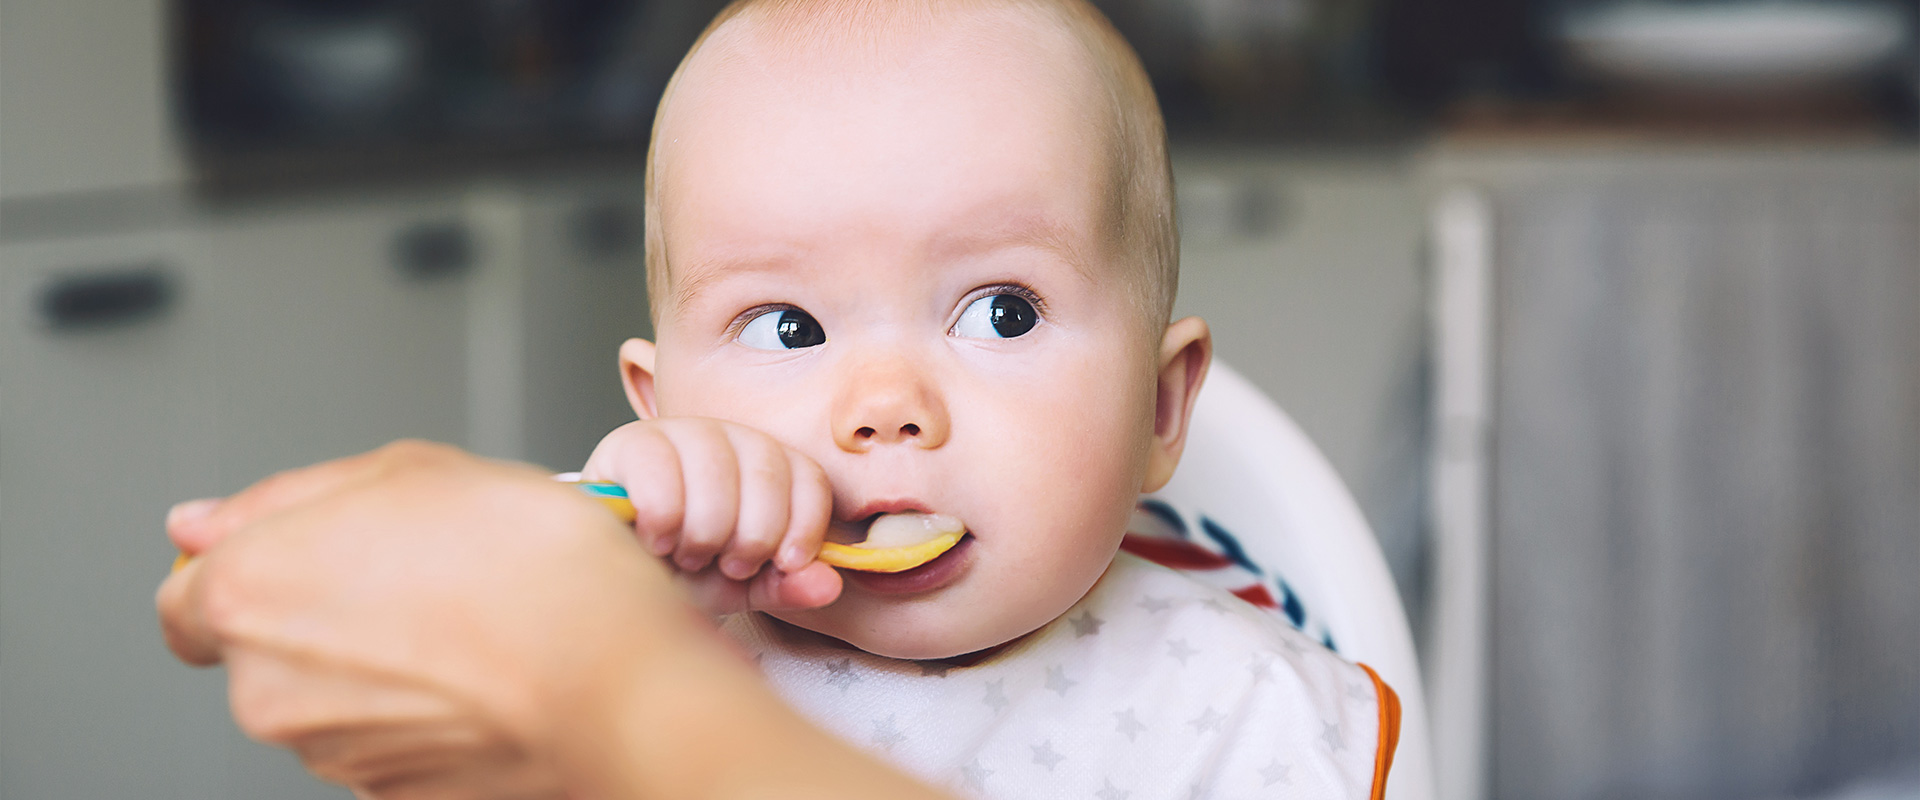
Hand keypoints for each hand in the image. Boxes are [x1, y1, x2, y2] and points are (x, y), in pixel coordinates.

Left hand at [155, 440, 948, 799]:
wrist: (618, 678)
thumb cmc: (531, 567)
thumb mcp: (414, 468)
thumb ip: (290, 496)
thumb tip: (203, 525)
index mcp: (247, 593)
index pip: (186, 596)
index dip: (251, 566)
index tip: (312, 553)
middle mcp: (265, 686)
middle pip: (265, 646)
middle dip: (328, 611)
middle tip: (421, 568)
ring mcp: (330, 752)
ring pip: (331, 697)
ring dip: (383, 660)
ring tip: (472, 616)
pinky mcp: (392, 794)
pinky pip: (391, 739)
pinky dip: (425, 710)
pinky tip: (487, 669)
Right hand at [582, 418, 840, 613]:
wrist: (617, 575)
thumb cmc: (683, 573)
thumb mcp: (742, 586)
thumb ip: (787, 584)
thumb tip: (829, 584)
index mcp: (768, 464)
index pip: (809, 477)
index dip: (803, 527)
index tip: (782, 564)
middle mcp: (729, 436)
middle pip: (767, 475)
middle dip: (750, 538)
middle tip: (723, 563)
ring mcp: (679, 432)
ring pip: (716, 470)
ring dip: (704, 531)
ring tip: (686, 554)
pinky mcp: (630, 442)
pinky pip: (660, 470)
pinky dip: (663, 518)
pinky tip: (655, 540)